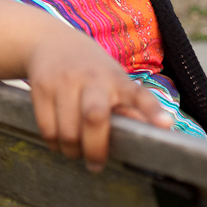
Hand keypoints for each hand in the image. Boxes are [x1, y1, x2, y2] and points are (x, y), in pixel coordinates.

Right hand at [27, 27, 172, 171]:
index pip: (138, 94)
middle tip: (95, 164)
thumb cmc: (91, 70)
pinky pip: (47, 128)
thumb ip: (129, 107)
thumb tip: (149, 134)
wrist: (50, 41)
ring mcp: (64, 80)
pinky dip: (53, 143)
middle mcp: (91, 77)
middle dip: (95, 149)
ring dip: (71, 150)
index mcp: (116, 79)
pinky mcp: (41, 86)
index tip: (165, 125)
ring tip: (75, 151)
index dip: (152, 111)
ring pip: (67, 131)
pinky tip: (58, 141)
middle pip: (94, 117)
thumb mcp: (113, 80)